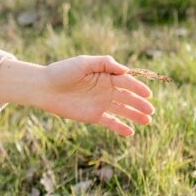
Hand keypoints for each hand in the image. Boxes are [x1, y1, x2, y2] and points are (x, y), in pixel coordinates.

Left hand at [0, 55, 156, 136]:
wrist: (44, 88)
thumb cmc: (62, 71)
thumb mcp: (83, 63)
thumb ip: (104, 63)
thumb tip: (125, 70)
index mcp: (106, 75)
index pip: (126, 82)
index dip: (138, 88)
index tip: (148, 95)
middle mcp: (106, 89)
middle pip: (128, 97)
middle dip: (140, 104)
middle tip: (151, 111)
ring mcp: (101, 103)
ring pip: (123, 110)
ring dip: (135, 115)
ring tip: (148, 121)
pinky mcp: (94, 116)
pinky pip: (111, 122)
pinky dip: (120, 127)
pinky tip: (131, 132)